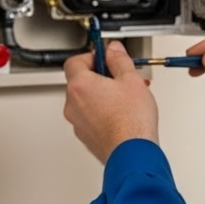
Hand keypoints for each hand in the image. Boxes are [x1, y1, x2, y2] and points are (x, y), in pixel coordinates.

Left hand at [63, 41, 158, 162]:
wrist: (132, 153)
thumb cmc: (131, 121)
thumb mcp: (131, 79)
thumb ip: (119, 59)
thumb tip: (113, 50)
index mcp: (80, 85)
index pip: (74, 61)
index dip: (91, 57)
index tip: (106, 58)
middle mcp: (72, 104)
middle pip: (80, 82)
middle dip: (101, 78)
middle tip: (121, 79)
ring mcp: (77, 123)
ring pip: (86, 101)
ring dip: (102, 96)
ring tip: (126, 99)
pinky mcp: (86, 137)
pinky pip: (91, 118)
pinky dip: (103, 113)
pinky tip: (122, 115)